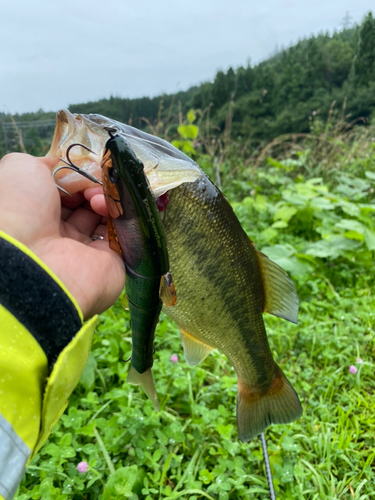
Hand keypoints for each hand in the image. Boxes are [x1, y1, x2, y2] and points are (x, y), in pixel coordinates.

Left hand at [0, 153, 124, 319]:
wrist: (28, 261)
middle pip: (90, 204)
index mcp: (38, 216)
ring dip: (107, 201)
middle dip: (95, 187)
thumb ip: (47, 163)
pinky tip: (109, 208)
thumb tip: (69, 167)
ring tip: (98, 198)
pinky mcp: (110, 266)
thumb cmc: (18, 210)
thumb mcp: (22, 169)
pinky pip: (124, 238)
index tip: (82, 170)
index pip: (67, 192)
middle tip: (92, 185)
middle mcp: (61, 235)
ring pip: (108, 219)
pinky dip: (122, 219)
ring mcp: (85, 253)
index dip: (78, 178)